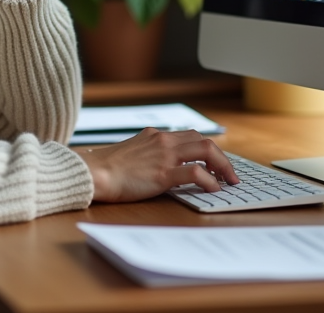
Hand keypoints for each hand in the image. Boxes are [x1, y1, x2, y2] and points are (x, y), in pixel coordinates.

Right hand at [78, 128, 239, 203]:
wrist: (94, 172)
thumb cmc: (107, 168)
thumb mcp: (131, 153)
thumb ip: (148, 154)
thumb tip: (161, 167)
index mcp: (155, 135)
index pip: (190, 135)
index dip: (207, 149)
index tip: (215, 162)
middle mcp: (163, 140)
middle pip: (204, 140)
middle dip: (221, 157)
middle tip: (229, 173)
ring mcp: (164, 155)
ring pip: (206, 150)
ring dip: (222, 166)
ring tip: (228, 181)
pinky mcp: (163, 173)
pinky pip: (196, 172)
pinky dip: (210, 180)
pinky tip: (213, 189)